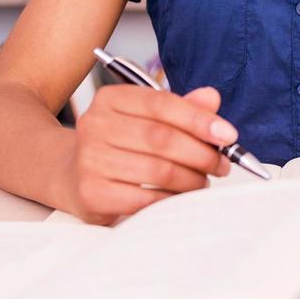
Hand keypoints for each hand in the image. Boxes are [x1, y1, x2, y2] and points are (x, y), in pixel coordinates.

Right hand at [69, 84, 235, 224]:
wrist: (71, 176)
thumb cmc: (117, 145)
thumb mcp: (145, 119)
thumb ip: (181, 107)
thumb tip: (212, 98)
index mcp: (110, 99)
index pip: (161, 103)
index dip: (199, 119)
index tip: (228, 135)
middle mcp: (94, 125)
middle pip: (162, 138)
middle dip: (201, 153)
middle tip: (221, 164)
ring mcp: (90, 160)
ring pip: (158, 170)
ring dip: (191, 179)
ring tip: (203, 181)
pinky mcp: (92, 192)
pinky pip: (146, 199)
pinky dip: (172, 199)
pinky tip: (181, 197)